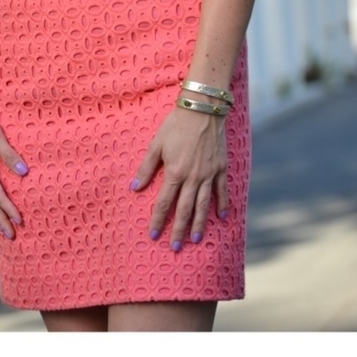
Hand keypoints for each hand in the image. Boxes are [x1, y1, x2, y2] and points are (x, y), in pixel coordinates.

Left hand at [130, 106, 227, 250]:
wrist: (202, 109)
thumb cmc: (175, 125)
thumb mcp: (156, 145)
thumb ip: (146, 168)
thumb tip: (134, 188)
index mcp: (175, 172)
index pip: (164, 203)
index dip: (158, 220)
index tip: (153, 235)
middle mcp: (193, 178)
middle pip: (184, 210)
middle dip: (179, 230)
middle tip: (175, 247)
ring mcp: (209, 174)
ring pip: (203, 205)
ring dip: (199, 224)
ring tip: (195, 240)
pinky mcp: (221, 168)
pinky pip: (222, 191)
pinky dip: (221, 205)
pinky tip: (221, 218)